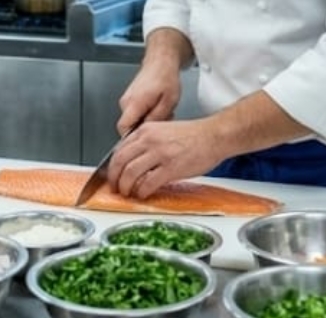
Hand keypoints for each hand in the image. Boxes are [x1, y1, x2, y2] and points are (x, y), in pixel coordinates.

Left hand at [107, 118, 225, 198]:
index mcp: (145, 130)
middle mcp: (149, 139)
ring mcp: (159, 153)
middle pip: (120, 160)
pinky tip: (143, 195)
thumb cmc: (192, 136)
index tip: (113, 175)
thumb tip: (133, 160)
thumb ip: (147, 142)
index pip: (119, 148)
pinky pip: (148, 182)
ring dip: (126, 187)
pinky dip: (142, 191)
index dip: (113, 165)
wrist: (213, 136)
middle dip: (114, 178)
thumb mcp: (163, 131)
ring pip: (130, 172)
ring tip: (128, 193)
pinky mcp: (171, 167)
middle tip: (115, 188)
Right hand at [116, 58, 180, 135]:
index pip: (123, 128)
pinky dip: (146, 113)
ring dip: (148, 119)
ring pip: (133, 119)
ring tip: (163, 110)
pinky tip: (158, 106)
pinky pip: (135, 112)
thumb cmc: (165, 78)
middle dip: (145, 127)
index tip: (144, 139)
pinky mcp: (130, 97)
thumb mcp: (168, 102)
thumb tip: (146, 131)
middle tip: (162, 119)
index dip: (131, 138)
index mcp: (134, 103)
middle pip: (129, 125)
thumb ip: (156, 119)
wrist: (160, 62)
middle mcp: (126, 102)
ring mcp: (126, 99)